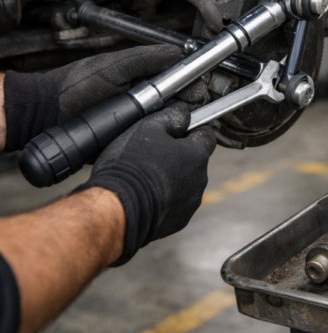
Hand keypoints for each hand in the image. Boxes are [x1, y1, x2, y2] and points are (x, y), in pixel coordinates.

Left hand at [2, 45, 183, 150]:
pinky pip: (152, 137)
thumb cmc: (75, 86)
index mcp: (144, 77)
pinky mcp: (129, 136)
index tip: (196, 95)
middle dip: (186, 107)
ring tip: (168, 124)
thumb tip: (179, 53)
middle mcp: (144, 97)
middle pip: (180, 103)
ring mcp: (137, 118)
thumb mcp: (115, 66)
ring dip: (174, 123)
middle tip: (181, 111)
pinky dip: (159, 137)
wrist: (48, 115)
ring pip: (170, 122)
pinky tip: (158, 136)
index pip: (181, 81)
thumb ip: (148, 58)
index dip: (192, 88)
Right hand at [76, 102, 215, 264]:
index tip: (177, 130)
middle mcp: (200, 180)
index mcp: (197, 155)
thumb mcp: (147, 128)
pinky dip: (166, 198)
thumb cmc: (129, 167)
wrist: (116, 210)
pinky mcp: (179, 220)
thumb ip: (171, 117)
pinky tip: (146, 194)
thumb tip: (184, 112)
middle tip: (152, 154)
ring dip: (173, 177)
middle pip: (195, 160)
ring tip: (146, 176)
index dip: (191, 130)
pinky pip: (177, 203)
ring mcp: (191, 202)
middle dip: (179, 155)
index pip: (206, 135)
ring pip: (187, 182)